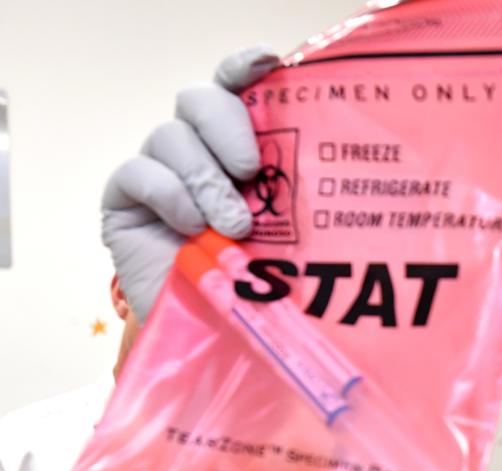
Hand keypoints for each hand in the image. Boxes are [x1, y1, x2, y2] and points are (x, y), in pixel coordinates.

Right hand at [102, 47, 278, 320]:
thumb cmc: (261, 280)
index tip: (268, 64)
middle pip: (198, 99)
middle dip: (226, 128)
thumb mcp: (292, 237)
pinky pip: (138, 172)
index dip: (244, 66)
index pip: (235, 86)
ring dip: (205, 180)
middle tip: (250, 172)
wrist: (217, 332)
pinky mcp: (126, 198)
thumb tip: (333, 164)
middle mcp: (198, 148)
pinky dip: (169, 196)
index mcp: (240, 146)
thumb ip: (298, 200)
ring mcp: (160, 170)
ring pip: (170, 136)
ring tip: (231, 227)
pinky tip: (191, 229)